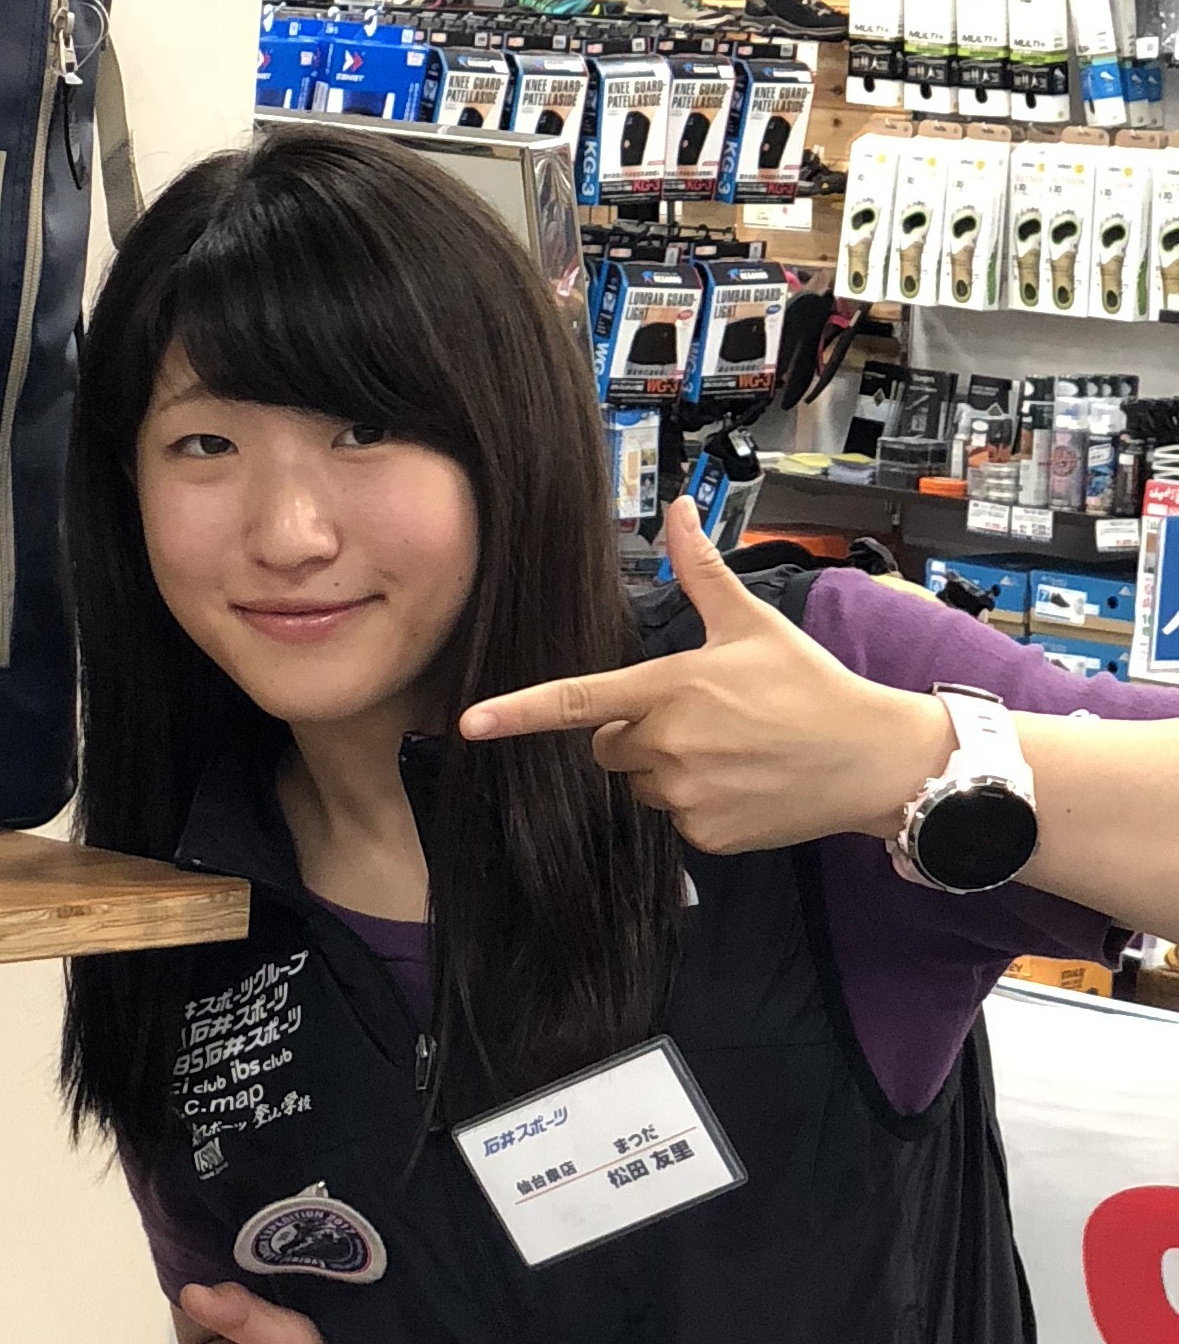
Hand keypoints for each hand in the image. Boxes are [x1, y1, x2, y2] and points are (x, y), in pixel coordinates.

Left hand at [456, 498, 943, 853]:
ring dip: (665, 770)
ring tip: (728, 749)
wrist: (873, 758)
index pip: (579, 701)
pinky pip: (675, 819)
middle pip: (609, 746)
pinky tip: (742, 783)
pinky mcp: (708, 836)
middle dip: (635, 732)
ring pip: (641, 784)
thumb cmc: (811, 686)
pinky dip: (697, 804)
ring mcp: (688, 795)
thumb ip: (700, 572)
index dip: (518, 713)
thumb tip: (676, 508)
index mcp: (671, 687)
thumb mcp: (753, 623)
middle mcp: (670, 745)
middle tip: (697, 717)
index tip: (469, 725)